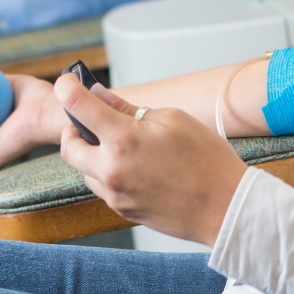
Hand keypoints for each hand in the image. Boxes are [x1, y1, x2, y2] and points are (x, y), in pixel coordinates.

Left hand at [55, 73, 247, 244]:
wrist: (225, 207)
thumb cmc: (207, 161)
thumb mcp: (173, 119)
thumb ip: (130, 109)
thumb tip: (101, 99)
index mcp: (123, 140)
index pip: (77, 106)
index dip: (67, 88)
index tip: (68, 82)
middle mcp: (111, 170)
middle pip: (68, 146)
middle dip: (74, 129)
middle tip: (93, 119)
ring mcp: (115, 194)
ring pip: (83, 170)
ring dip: (92, 153)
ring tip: (124, 146)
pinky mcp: (122, 210)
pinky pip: (102, 187)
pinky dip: (108, 172)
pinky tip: (135, 166)